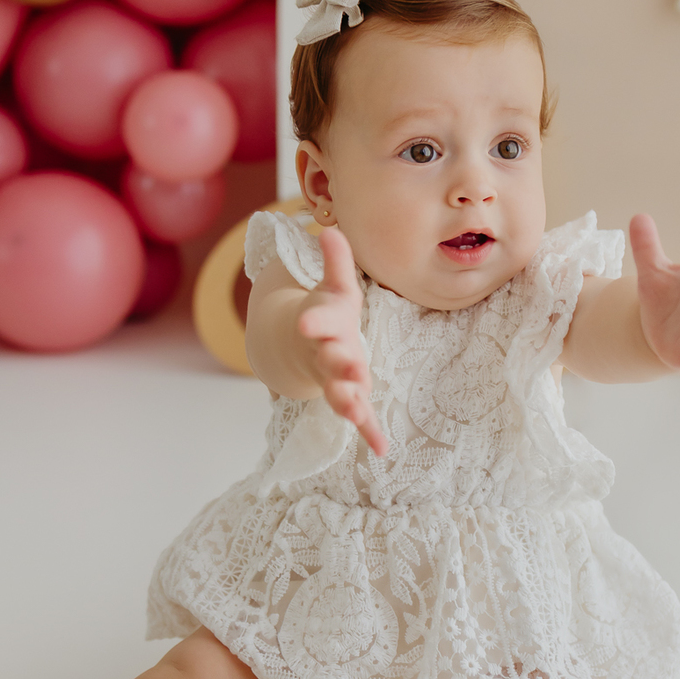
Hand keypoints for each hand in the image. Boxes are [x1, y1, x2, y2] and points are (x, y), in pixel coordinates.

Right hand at [295, 228, 387, 454]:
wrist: (298, 348)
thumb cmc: (326, 313)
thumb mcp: (333, 287)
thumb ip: (335, 261)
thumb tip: (331, 229)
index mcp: (323, 324)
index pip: (319, 322)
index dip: (315, 323)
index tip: (307, 324)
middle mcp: (326, 354)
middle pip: (330, 361)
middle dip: (339, 366)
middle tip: (351, 370)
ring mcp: (335, 379)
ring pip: (339, 393)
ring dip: (348, 402)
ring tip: (357, 413)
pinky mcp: (349, 397)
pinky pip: (360, 417)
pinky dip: (369, 432)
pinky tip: (382, 449)